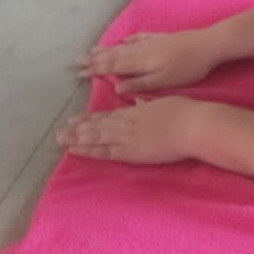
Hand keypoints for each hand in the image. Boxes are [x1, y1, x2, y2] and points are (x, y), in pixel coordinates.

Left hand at [56, 96, 202, 164]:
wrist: (193, 125)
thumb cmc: (184, 112)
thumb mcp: (163, 102)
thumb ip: (147, 103)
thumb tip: (136, 100)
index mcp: (136, 110)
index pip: (109, 115)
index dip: (91, 118)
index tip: (76, 119)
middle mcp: (127, 122)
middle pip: (98, 126)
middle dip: (78, 129)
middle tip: (61, 131)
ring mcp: (128, 137)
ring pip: (96, 137)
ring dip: (77, 138)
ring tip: (61, 139)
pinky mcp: (132, 152)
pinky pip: (105, 152)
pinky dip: (88, 151)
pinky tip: (75, 151)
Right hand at [77, 29, 218, 94]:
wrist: (209, 44)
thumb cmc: (188, 68)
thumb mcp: (165, 81)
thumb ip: (141, 84)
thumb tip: (117, 88)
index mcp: (141, 62)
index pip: (112, 67)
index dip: (96, 70)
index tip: (79, 73)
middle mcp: (142, 50)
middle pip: (114, 55)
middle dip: (94, 59)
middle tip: (76, 61)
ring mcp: (152, 42)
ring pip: (123, 46)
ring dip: (107, 49)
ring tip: (92, 50)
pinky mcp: (162, 37)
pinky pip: (139, 38)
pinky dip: (128, 40)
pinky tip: (123, 39)